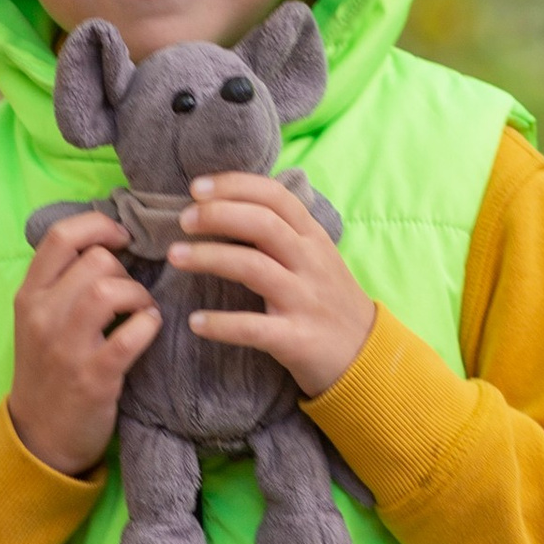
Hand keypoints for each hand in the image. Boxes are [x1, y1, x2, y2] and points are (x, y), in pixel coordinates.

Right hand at [8, 207, 159, 475]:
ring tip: (141, 310)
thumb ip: (60, 283)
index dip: (99, 225)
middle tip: (130, 292)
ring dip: (138, 295)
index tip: (121, 237)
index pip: (61, 235)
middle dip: (125, 269)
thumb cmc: (47, 370)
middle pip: (95, 259)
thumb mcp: (37, 320)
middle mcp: (43, 315)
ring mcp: (67, 346)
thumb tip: (107, 244)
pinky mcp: (94, 376)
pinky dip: (149, 324)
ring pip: (110, 289)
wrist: (40, 436)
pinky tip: (149, 329)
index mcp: (29, 295)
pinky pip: (132, 333)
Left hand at [169, 175, 376, 399]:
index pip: (275, 196)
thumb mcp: (317, 259)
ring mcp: (304, 300)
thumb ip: (285, 233)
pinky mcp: (296, 339)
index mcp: (313, 239)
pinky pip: (253, 328)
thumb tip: (234, 204)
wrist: (367, 358)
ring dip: (208, 257)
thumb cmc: (331, 304)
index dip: (234, 185)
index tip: (197, 188)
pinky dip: (221, 325)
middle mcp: (310, 263)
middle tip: (184, 219)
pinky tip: (195, 322)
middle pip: (262, 224)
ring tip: (175, 256)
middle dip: (217, 215)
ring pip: (253, 267)